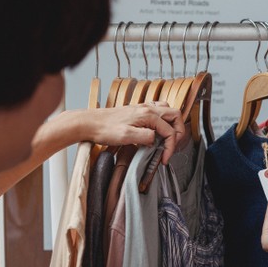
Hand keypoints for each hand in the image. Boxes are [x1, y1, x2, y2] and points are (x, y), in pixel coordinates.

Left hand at [57, 102, 185, 164]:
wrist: (88, 123)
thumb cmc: (104, 129)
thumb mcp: (126, 136)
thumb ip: (146, 137)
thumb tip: (156, 140)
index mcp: (148, 115)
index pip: (170, 131)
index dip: (171, 147)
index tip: (165, 159)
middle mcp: (147, 108)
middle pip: (175, 115)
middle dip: (179, 132)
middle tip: (173, 146)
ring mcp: (143, 108)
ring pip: (168, 111)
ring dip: (172, 124)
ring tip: (168, 138)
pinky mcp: (138, 111)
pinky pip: (158, 111)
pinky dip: (163, 120)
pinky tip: (157, 129)